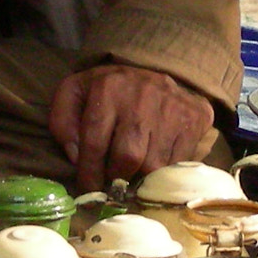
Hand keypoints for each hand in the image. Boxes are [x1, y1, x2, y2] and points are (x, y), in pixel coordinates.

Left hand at [48, 64, 213, 192]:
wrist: (155, 69)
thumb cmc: (110, 90)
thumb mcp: (75, 93)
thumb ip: (62, 122)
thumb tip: (75, 157)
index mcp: (108, 88)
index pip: (94, 142)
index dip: (89, 173)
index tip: (88, 189)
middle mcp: (142, 96)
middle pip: (128, 158)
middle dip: (116, 177)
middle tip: (112, 181)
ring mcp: (172, 107)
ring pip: (155, 165)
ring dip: (141, 177)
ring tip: (134, 173)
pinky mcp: (195, 119)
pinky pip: (178, 163)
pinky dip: (164, 171)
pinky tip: (155, 163)